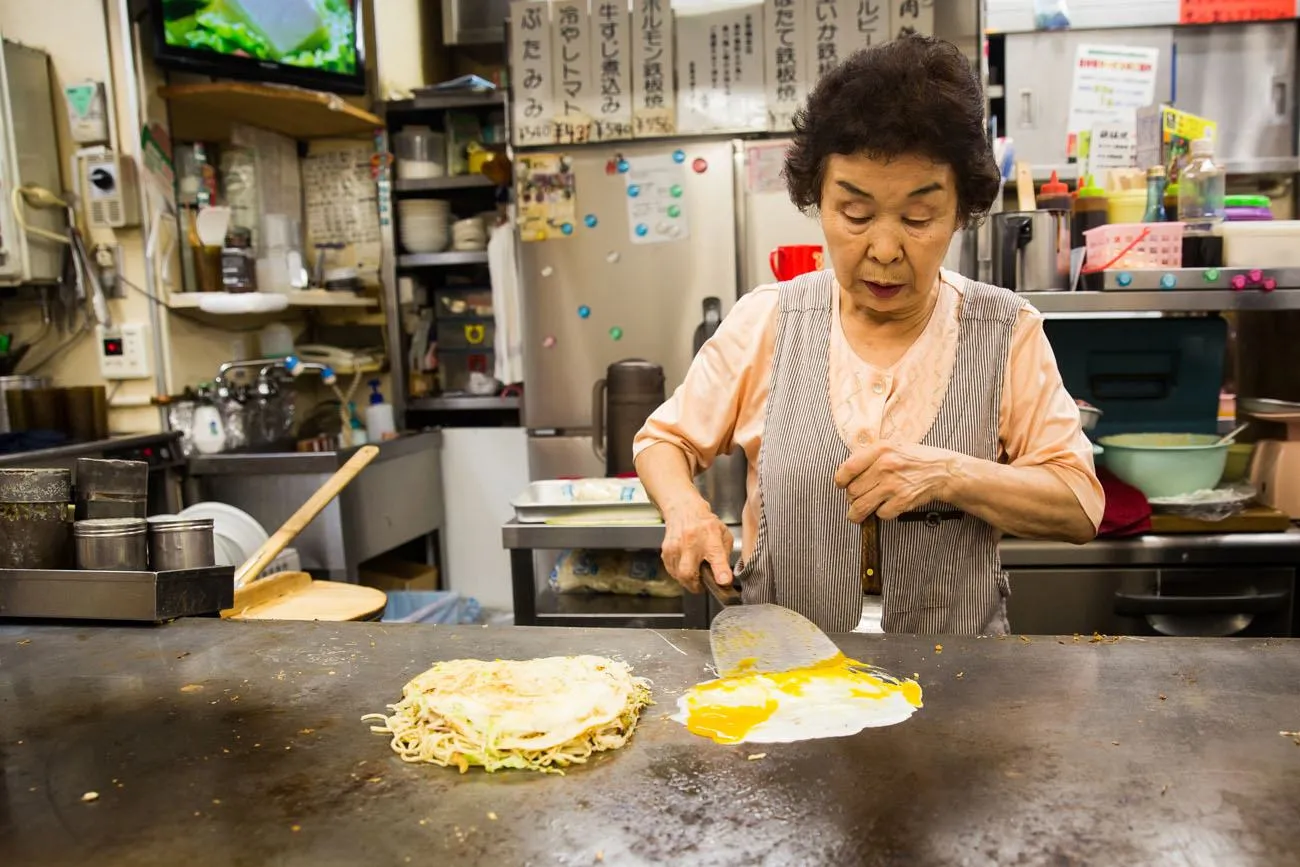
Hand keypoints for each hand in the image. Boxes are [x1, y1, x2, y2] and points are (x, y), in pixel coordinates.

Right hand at [659, 498, 733, 592]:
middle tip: (702, 585)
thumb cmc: (705, 523)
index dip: (721, 572)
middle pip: (688, 572)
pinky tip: (685, 565)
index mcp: (711, 537)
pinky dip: (679, 573)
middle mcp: (692, 541)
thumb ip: (726, 556)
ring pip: (679, 575)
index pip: (716, 557)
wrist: (684, 509)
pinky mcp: (666, 551)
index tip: (724, 581)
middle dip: (696, 585)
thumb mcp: (724, 535)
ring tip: (694, 572)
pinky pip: (672, 571)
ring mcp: (676, 546)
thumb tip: (725, 577)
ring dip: (688, 580)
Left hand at [834, 442, 960, 521]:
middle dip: (852, 498)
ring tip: (857, 514)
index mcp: (881, 449)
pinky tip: (886, 507)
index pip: (849, 467)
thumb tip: (846, 470)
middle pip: (853, 490)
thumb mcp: (893, 447)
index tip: (840, 484)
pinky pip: (881, 514)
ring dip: (857, 512)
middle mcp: (886, 466)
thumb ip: (870, 456)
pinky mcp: (903, 500)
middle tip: (856, 498)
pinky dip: (881, 514)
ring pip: (862, 506)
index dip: (840, 480)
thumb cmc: (917, 459)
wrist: (944, 471)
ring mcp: (894, 484)